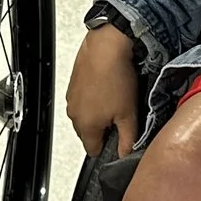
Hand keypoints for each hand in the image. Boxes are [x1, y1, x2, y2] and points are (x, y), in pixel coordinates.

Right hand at [65, 23, 140, 159]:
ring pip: (85, 115)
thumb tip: (126, 154)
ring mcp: (71, 98)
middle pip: (88, 133)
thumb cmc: (116, 77)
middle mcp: (74, 114)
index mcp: (86, 126)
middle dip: (103, 129)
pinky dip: (92, 98)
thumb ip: (128, 139)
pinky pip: (82, 100)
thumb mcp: (129, 114)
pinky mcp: (72, 84)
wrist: (107, 46)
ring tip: (114, 98)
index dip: (108, 147)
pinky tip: (106, 86)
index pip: (94, 151)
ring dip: (97, 112)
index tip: (120, 136)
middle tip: (120, 114)